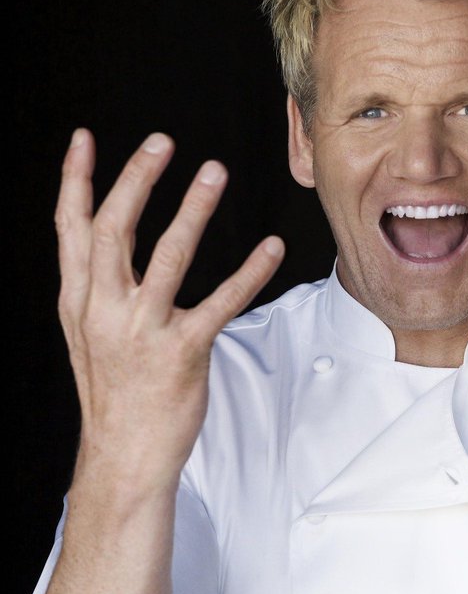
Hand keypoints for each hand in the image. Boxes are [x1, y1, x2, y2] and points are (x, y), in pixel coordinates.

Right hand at [56, 129, 284, 482]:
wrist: (124, 455)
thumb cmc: (114, 391)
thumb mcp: (86, 334)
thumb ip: (93, 286)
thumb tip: (97, 236)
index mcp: (79, 300)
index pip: (70, 228)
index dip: (75, 180)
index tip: (83, 138)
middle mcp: (104, 310)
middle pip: (114, 229)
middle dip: (135, 179)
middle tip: (161, 141)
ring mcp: (142, 331)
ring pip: (167, 256)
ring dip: (192, 209)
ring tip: (214, 172)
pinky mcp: (182, 354)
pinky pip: (220, 303)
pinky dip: (249, 272)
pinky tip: (270, 247)